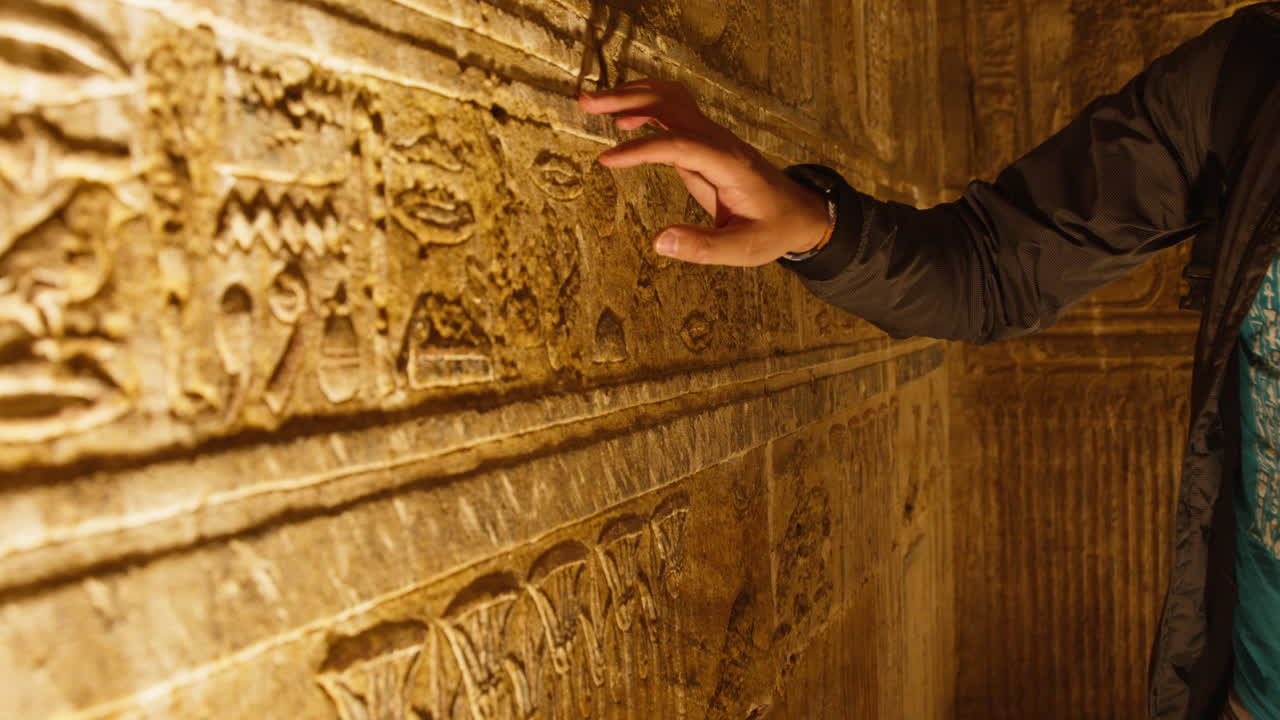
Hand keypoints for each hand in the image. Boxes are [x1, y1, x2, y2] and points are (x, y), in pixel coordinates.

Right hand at [578, 79, 828, 265]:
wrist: (798, 212)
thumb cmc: (772, 230)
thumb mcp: (744, 249)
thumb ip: (703, 246)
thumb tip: (659, 242)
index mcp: (728, 164)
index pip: (679, 145)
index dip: (642, 149)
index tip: (607, 160)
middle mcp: (718, 141)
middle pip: (670, 104)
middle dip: (627, 99)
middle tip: (586, 104)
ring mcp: (712, 136)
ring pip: (670, 99)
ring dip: (632, 95)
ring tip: (593, 103)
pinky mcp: (705, 140)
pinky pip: (673, 111)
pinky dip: (645, 105)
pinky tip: (622, 120)